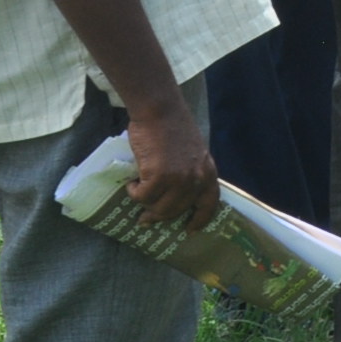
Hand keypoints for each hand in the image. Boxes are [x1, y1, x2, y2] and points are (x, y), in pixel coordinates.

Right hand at [123, 99, 221, 230]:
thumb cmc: (173, 127)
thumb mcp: (192, 152)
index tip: (190, 229)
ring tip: (137, 191)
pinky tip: (131, 182)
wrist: (160, 111)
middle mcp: (197, 179)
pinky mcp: (159, 177)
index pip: (209, 204)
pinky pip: (142, 196)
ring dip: (145, 203)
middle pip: (177, 210)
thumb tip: (174, 194)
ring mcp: (179, 179)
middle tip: (145, 218)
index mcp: (208, 172)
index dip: (200, 219)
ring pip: (159, 208)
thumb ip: (189, 171)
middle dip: (159, 215)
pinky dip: (134, 192)